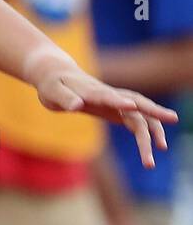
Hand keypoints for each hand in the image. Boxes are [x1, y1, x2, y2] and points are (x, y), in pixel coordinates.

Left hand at [34, 65, 178, 168]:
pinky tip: (156, 145)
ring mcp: (114, 101)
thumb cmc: (52, 84)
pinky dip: (146, 131)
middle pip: (135, 102)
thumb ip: (65, 98)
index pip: (107, 96)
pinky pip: (135, 121)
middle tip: (173, 119)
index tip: (132, 106)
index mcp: (91, 90)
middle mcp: (108, 94)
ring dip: (152, 130)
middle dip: (153, 111)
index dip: (118, 101)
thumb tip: (76, 106)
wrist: (57, 74)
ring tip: (162, 149)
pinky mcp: (115, 109)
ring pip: (139, 114)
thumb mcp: (51, 91)